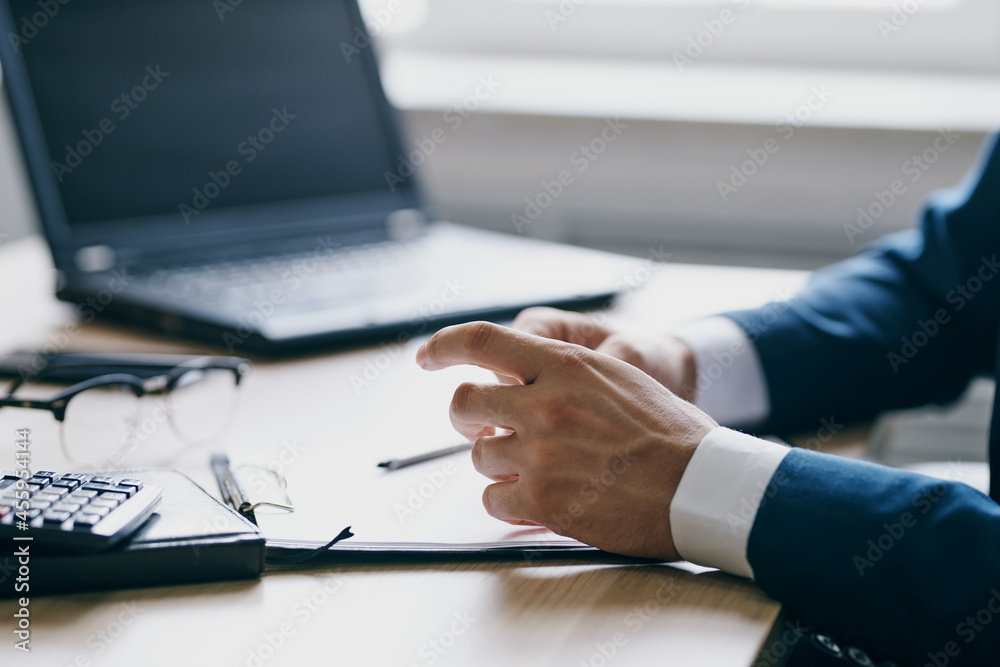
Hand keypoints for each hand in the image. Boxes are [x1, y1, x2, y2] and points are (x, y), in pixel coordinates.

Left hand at [416, 321, 717, 559]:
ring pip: (479, 457)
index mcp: (565, 364)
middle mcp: (544, 403)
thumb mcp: (618, 377)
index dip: (443, 345)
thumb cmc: (670, 433)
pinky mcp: (542, 501)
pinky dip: (509, 504)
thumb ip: (564, 374)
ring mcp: (539, 453)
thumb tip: (520, 377)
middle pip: (464, 404)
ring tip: (541, 470)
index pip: (480, 340)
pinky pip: (492, 500)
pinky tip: (540, 500)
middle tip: (486, 430)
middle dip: (469, 420)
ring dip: (500, 465)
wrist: (703, 485)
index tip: (426, 356)